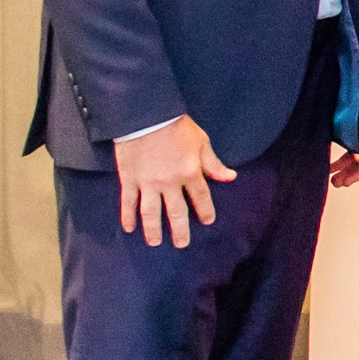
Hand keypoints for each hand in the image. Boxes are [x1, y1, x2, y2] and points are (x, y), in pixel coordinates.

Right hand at [114, 115, 235, 247]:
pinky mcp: (129, 179)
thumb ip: (213, 164)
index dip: (205, 211)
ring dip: (153, 229)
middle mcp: (169, 182)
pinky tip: (129, 227)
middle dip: (179, 230)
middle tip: (181, 244)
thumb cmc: (176, 126)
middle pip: (176, 212)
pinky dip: (127, 216)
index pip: (201, 198)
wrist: (145, 115)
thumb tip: (230, 177)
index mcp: (190, 173)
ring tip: (155, 242)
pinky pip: (128, 202)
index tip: (207, 221)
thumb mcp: (201, 143)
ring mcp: (147, 182)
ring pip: (150, 212)